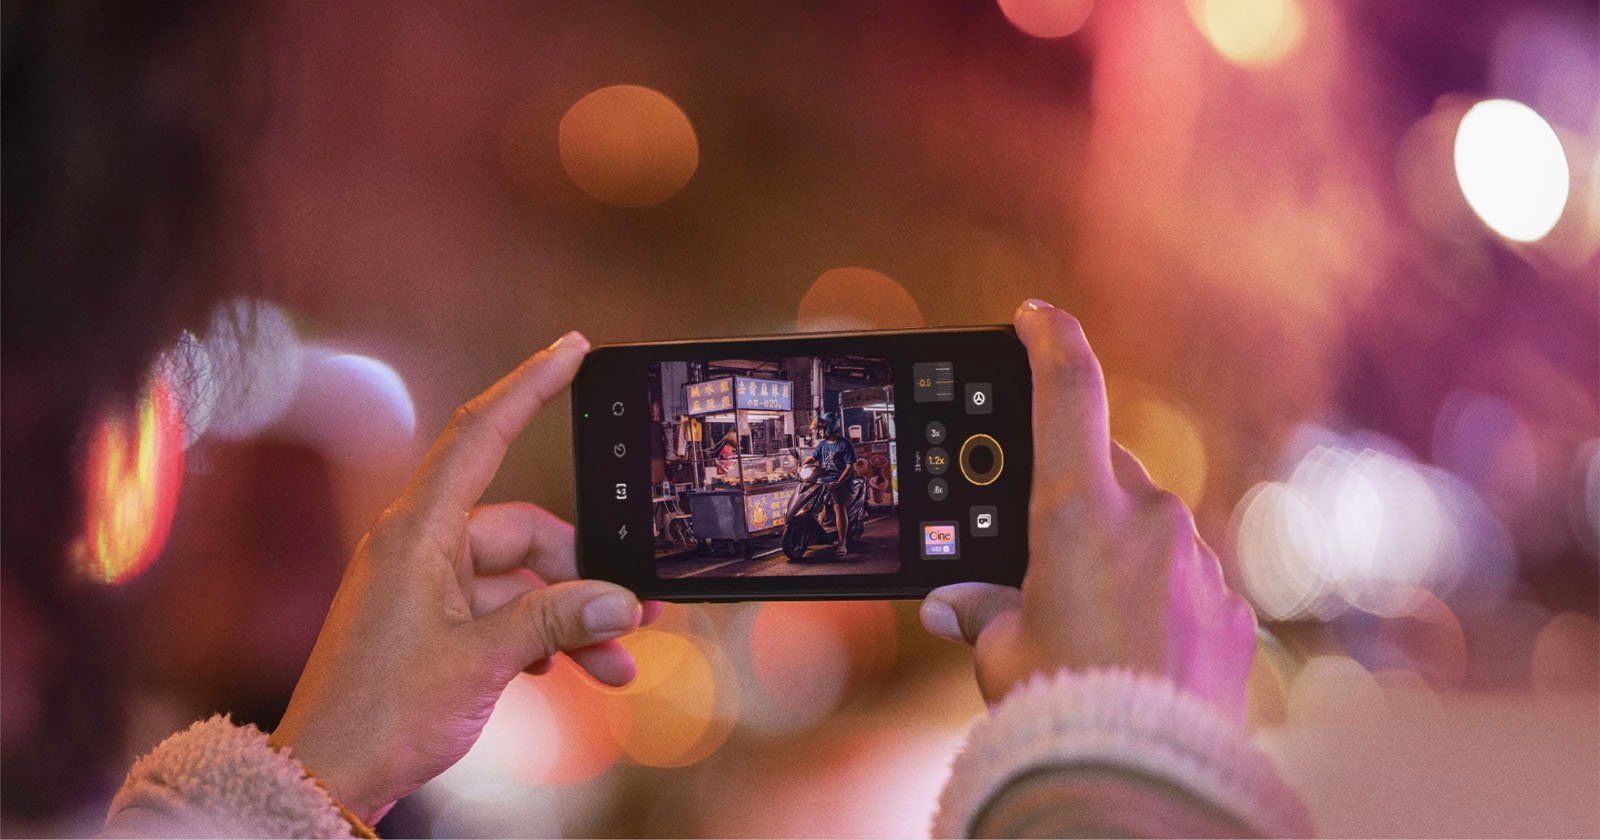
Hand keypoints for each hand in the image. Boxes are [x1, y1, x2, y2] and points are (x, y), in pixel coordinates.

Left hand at [269, 332, 658, 822]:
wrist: (330, 775)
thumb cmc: (381, 712)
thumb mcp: (483, 659)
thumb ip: (556, 619)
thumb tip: (620, 599)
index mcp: (417, 532)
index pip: (480, 434)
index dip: (528, 385)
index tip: (571, 349)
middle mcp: (421, 547)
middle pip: (525, 531)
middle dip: (584, 575)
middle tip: (634, 617)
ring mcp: (426, 586)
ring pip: (521, 580)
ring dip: (569, 619)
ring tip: (613, 666)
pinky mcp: (433, 622)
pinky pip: (503, 610)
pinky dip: (540, 634)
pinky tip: (565, 671)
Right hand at [919, 300, 1255, 716]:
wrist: (1142, 775)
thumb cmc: (1060, 703)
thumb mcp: (1001, 651)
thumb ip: (979, 610)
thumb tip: (952, 603)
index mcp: (1079, 512)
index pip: (1068, 390)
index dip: (1049, 339)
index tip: (1034, 315)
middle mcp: (1150, 520)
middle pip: (1104, 467)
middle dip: (1070, 489)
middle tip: (1035, 538)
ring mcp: (1198, 562)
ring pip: (1148, 524)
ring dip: (1115, 548)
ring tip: (1081, 615)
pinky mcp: (1229, 609)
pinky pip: (1184, 577)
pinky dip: (1156, 593)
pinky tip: (1130, 644)